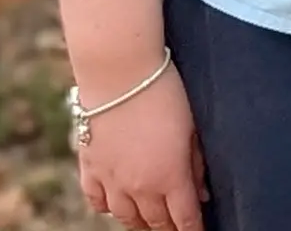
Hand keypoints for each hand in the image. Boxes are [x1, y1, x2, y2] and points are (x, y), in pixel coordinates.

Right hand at [75, 66, 206, 230]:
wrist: (120, 74)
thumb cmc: (165, 94)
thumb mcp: (192, 128)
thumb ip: (197, 164)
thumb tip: (201, 193)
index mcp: (170, 177)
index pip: (185, 218)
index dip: (193, 229)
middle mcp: (139, 187)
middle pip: (155, 222)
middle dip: (169, 228)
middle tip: (177, 228)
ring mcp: (111, 180)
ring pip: (125, 217)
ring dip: (140, 223)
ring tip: (150, 224)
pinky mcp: (90, 169)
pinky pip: (97, 201)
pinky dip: (108, 208)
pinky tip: (117, 206)